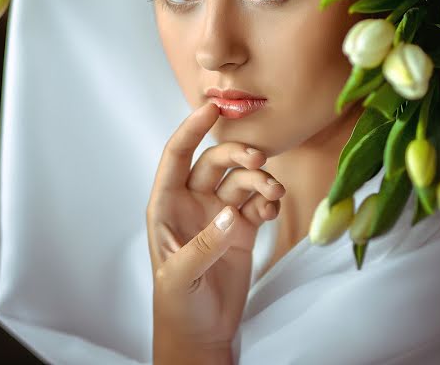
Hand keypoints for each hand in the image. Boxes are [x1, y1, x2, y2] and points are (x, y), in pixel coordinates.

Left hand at [147, 101, 284, 360]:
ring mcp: (219, 214)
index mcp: (166, 205)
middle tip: (258, 160)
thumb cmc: (178, 304)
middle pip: (215, 161)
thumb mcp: (181, 276)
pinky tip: (273, 209)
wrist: (202, 332)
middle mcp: (192, 202)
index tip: (210, 107)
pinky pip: (258, 201)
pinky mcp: (243, 228)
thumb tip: (229, 214)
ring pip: (241, 179)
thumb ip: (204, 244)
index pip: (176, 156)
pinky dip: (268, 199)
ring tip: (273, 192)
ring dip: (259, 178)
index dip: (191, 129)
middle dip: (237, 155)